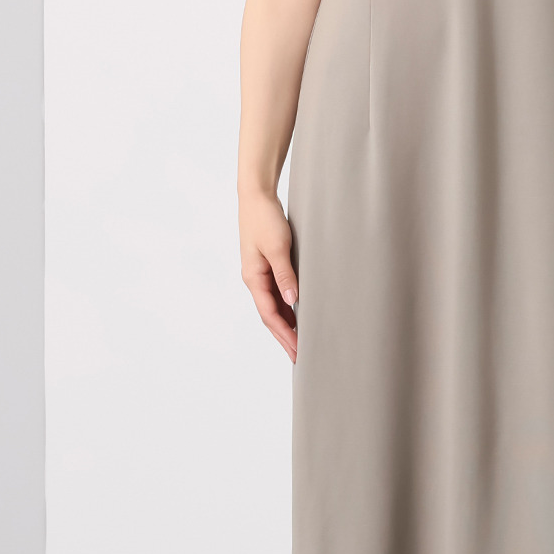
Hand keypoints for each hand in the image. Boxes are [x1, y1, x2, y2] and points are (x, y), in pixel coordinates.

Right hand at [240, 186, 297, 361]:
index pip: (270, 315)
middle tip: (299, 356)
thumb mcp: (277, 247)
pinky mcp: (267, 266)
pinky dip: (287, 309)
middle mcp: (255, 279)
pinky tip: (297, 316)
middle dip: (284, 337)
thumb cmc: (265, 218)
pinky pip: (277, 294)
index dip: (285, 334)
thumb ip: (284, 274)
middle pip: (270, 316)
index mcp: (253, 278)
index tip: (298, 350)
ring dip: (286, 325)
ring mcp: (260, 274)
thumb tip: (292, 301)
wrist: (257, 196)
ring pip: (273, 307)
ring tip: (300, 343)